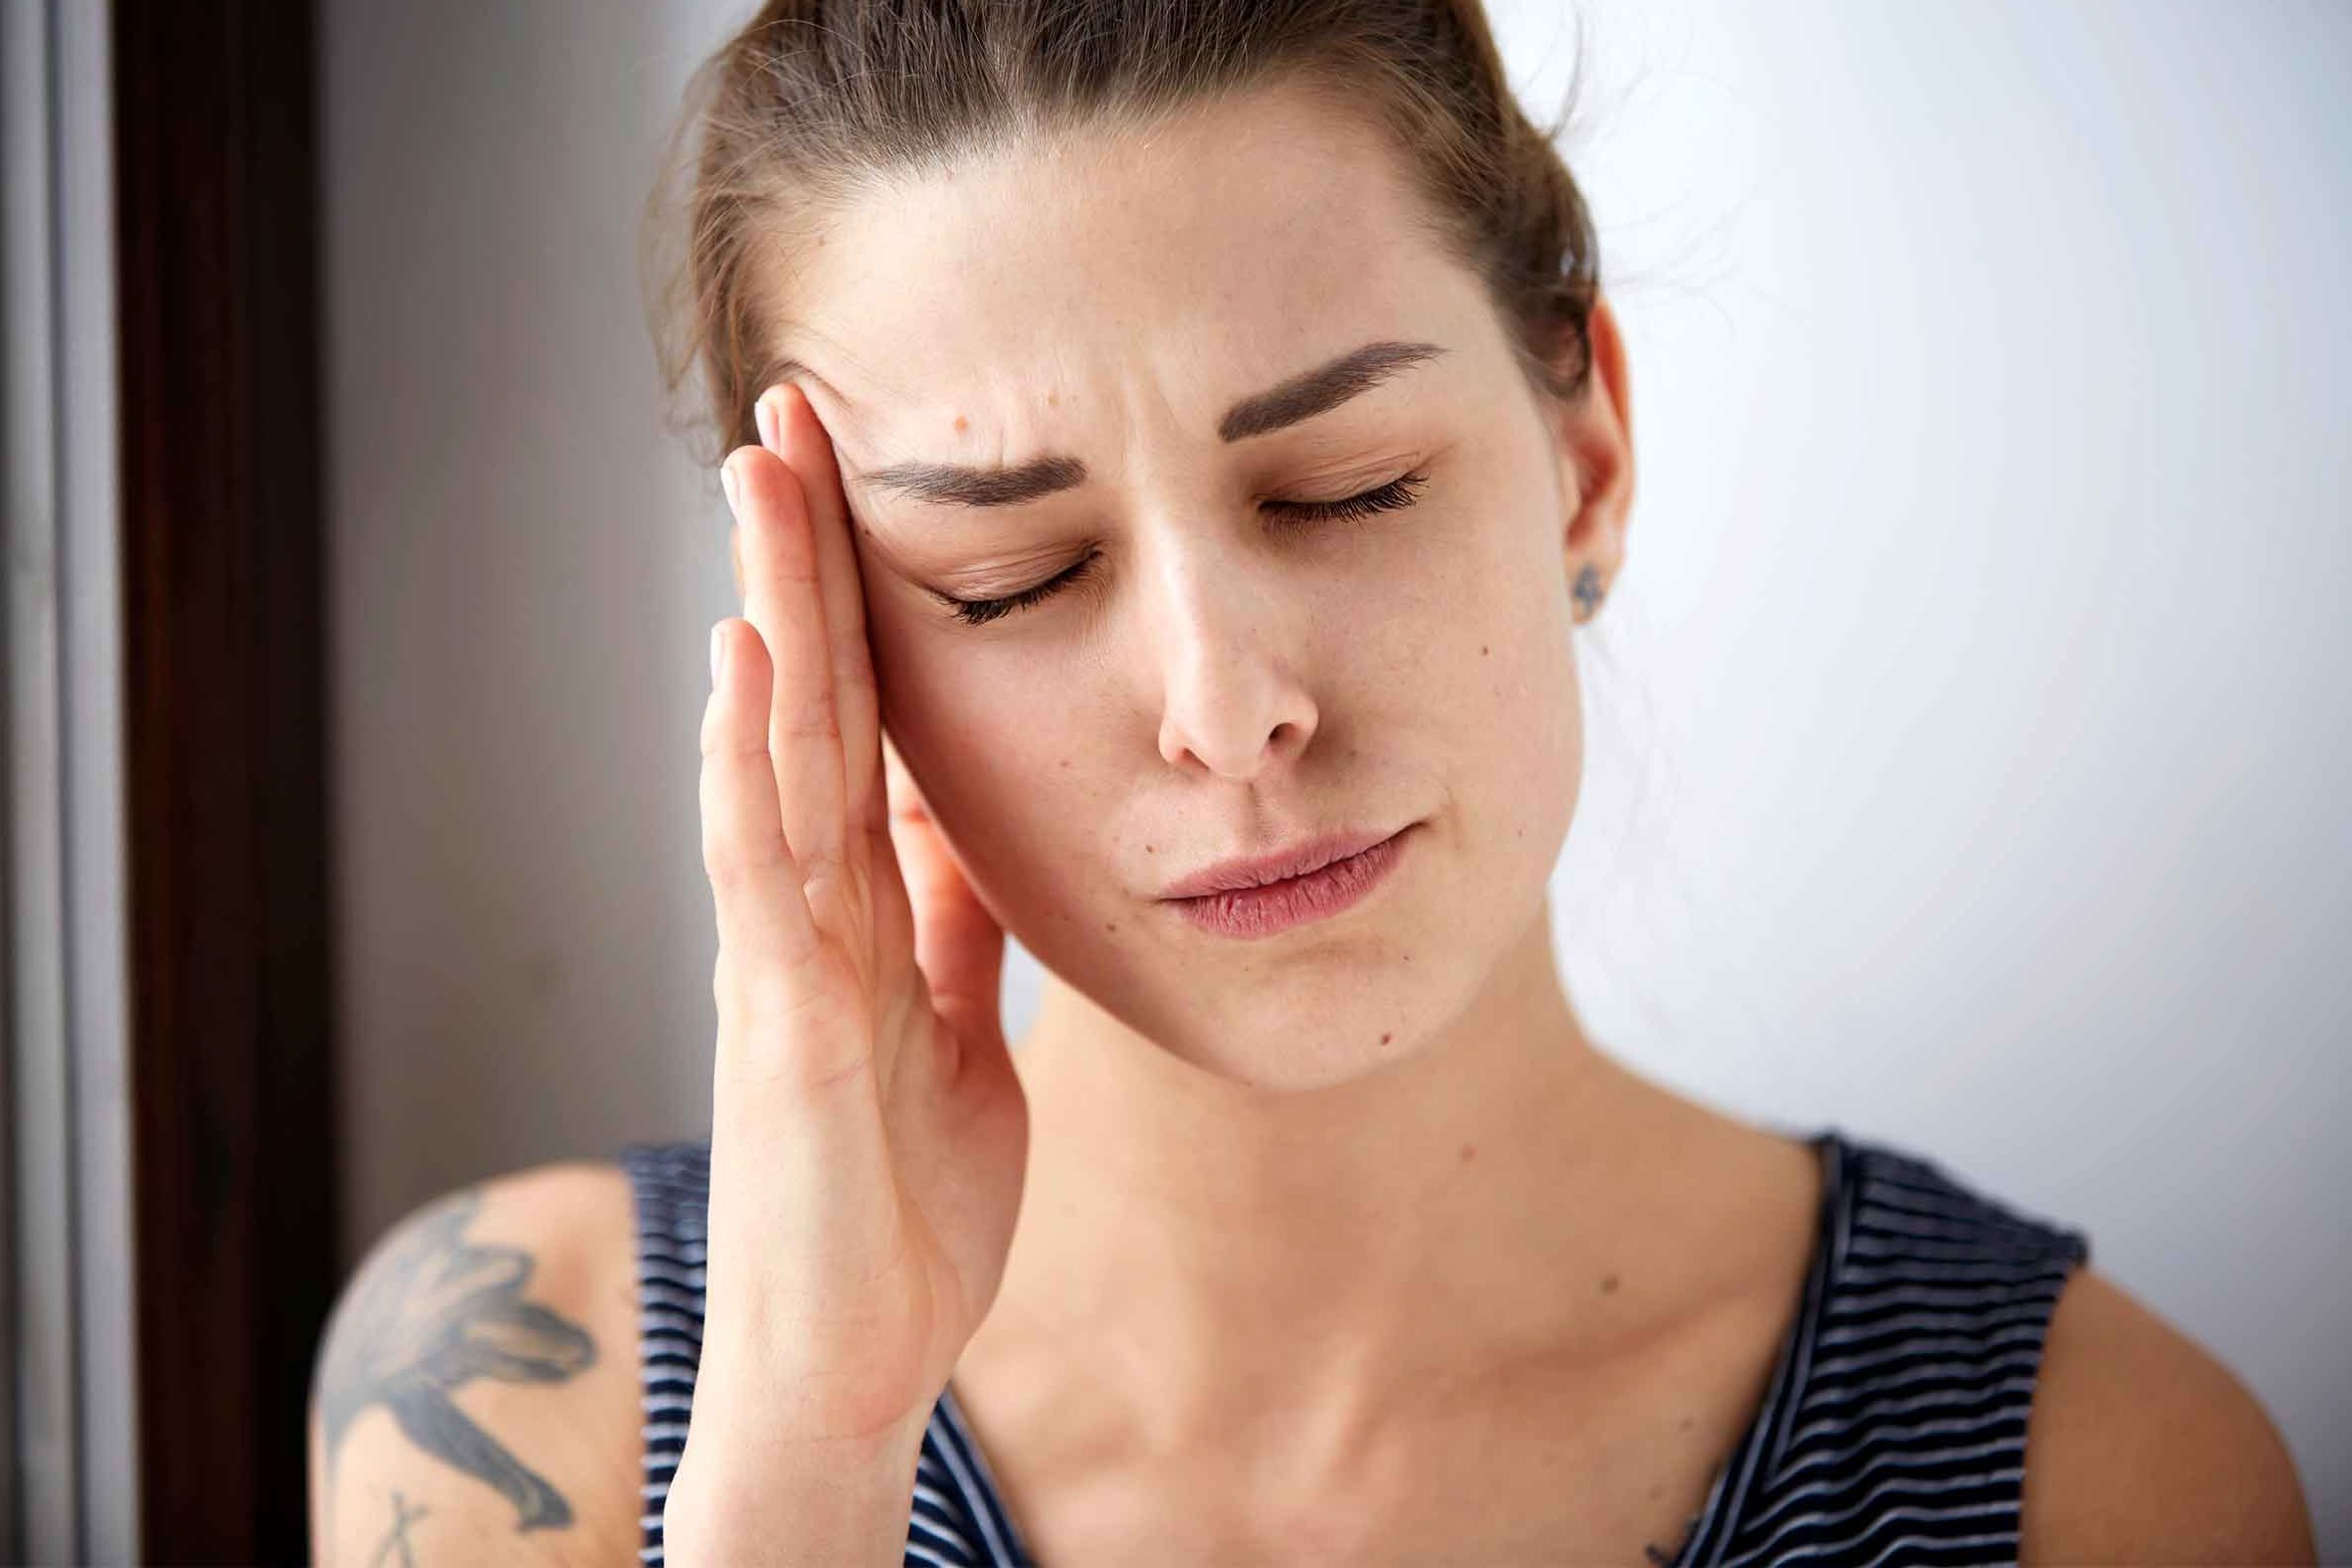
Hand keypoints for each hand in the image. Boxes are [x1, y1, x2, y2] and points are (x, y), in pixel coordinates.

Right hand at [667, 382, 1028, 1537]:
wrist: (860, 1351)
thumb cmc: (902, 1199)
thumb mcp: (958, 1025)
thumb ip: (955, 921)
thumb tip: (973, 822)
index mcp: (858, 903)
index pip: (857, 714)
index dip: (860, 595)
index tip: (863, 471)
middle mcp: (805, 905)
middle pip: (807, 697)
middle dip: (803, 553)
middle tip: (793, 406)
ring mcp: (784, 955)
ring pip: (774, 749)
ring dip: (767, 608)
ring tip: (760, 473)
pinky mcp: (784, 1022)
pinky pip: (760, 871)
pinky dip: (746, 763)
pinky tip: (744, 663)